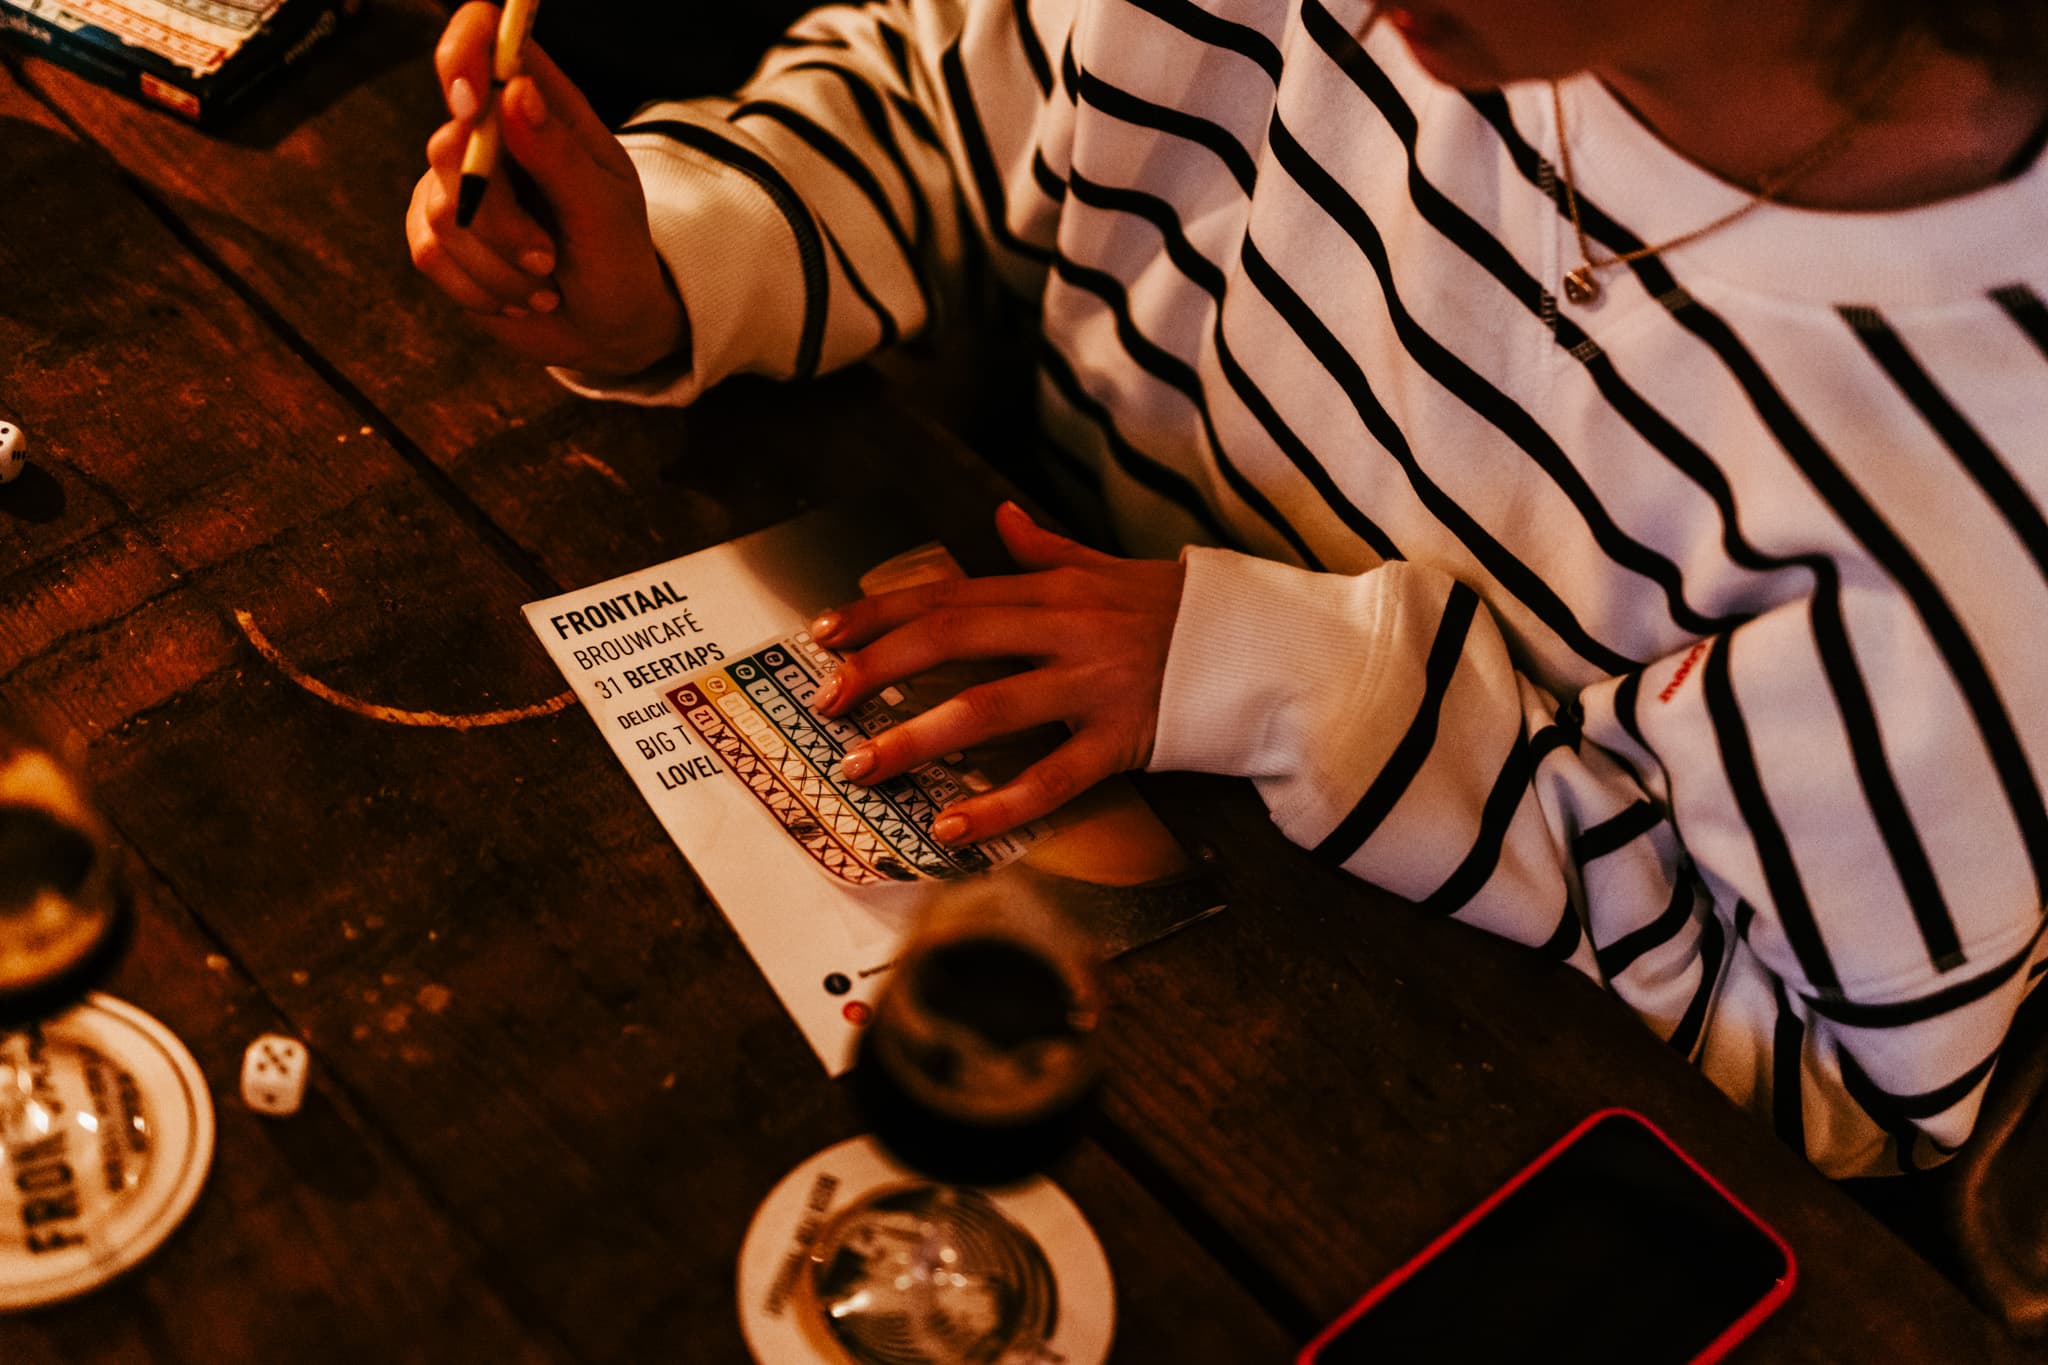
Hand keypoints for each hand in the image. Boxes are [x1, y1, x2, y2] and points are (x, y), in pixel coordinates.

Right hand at [406, 2, 684, 374]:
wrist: (605, 326)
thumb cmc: (615, 256)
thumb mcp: (604, 208)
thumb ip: (558, 153)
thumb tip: (514, 90)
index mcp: (540, 103)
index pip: (484, 36)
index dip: (463, 51)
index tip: (471, 103)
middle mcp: (488, 132)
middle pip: (450, 145)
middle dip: (502, 219)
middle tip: (548, 256)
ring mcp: (454, 182)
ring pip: (444, 213)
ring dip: (503, 265)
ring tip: (546, 280)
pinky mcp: (435, 234)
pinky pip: (430, 253)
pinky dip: (481, 287)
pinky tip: (519, 295)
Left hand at [810, 503, 1186, 844]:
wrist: (1273, 645)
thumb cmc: (1189, 611)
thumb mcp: (1115, 569)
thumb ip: (1051, 550)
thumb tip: (1003, 520)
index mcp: (1056, 588)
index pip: (950, 593)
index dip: (882, 612)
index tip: (825, 633)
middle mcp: (1066, 628)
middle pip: (954, 638)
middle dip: (880, 668)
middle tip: (825, 700)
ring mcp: (1093, 684)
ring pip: (989, 707)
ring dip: (916, 737)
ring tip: (862, 765)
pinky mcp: (1123, 738)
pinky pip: (1051, 776)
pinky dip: (998, 803)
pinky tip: (952, 826)